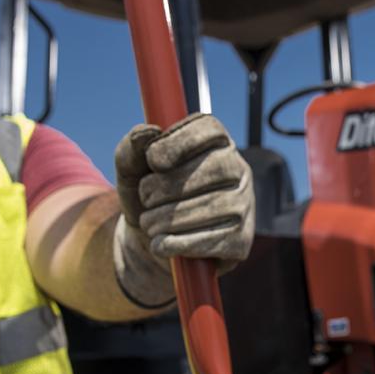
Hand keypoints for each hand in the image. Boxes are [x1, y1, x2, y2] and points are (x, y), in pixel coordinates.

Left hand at [112, 112, 254, 307]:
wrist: (151, 242)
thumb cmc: (146, 198)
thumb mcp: (131, 171)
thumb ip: (132, 148)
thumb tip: (147, 132)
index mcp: (215, 144)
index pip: (210, 129)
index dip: (182, 141)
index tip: (153, 159)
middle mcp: (238, 171)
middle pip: (215, 168)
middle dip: (170, 185)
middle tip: (145, 197)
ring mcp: (243, 206)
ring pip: (213, 207)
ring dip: (169, 218)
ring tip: (148, 223)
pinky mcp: (241, 240)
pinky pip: (212, 241)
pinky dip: (179, 243)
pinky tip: (160, 243)